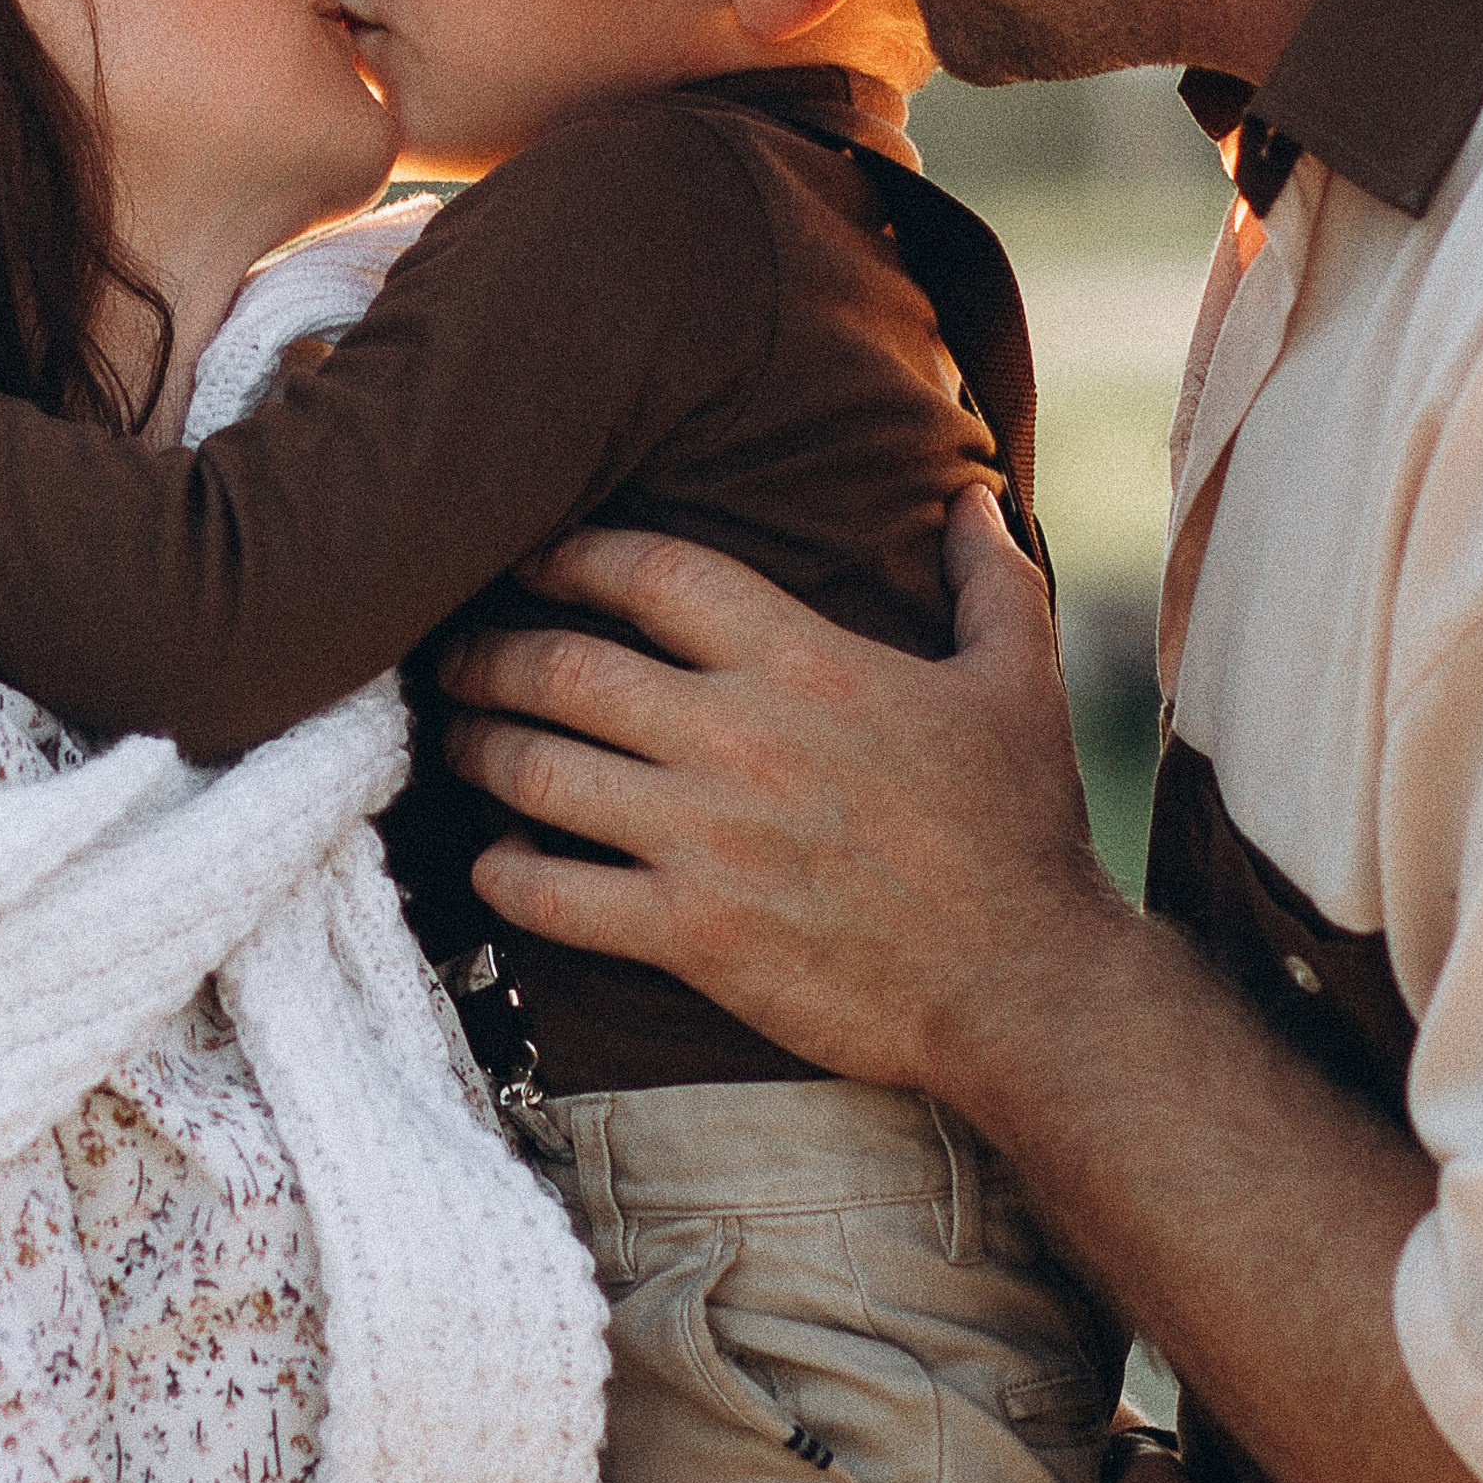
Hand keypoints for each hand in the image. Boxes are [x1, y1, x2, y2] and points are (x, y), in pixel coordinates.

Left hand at [439, 487, 1125, 1100]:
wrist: (1026, 988)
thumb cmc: (1021, 832)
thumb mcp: (1018, 682)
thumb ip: (988, 579)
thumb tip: (976, 494)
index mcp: (804, 662)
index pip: (650, 572)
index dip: (572, 552)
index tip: (530, 555)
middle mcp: (739, 738)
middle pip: (564, 665)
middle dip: (490, 651)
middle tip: (456, 653)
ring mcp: (707, 840)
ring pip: (540, 772)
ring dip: (479, 749)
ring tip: (455, 740)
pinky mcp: (692, 936)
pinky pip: (555, 896)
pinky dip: (504, 872)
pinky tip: (491, 859)